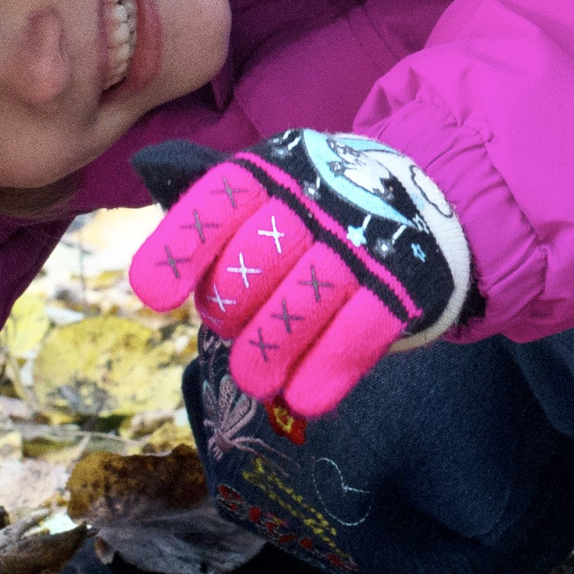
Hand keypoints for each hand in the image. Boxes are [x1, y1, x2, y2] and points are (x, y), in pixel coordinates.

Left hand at [129, 130, 470, 417]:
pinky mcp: (401, 288)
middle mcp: (314, 205)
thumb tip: (147, 276)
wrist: (426, 201)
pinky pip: (357, 334)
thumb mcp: (270, 189)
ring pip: (298, 306)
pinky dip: (327, 371)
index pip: (216, 206)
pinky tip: (304, 399)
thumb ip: (215, 222)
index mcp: (271, 174)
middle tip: (234, 328)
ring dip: (267, 352)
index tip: (154, 296)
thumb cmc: (319, 207)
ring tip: (254, 380)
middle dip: (227, 310)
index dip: (179, 251)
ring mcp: (359, 247)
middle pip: (249, 268)